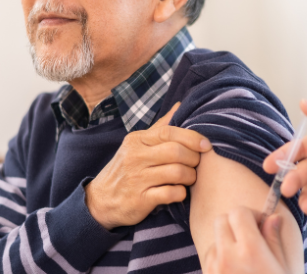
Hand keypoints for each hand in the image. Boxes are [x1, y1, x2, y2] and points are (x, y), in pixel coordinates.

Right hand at [85, 102, 211, 229]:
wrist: (100, 201)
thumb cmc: (126, 170)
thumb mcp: (137, 145)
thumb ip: (160, 127)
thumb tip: (180, 105)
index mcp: (137, 140)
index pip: (169, 132)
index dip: (192, 137)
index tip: (206, 145)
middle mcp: (135, 157)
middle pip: (176, 152)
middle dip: (193, 159)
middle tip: (196, 165)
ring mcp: (137, 179)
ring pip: (177, 173)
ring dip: (190, 177)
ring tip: (189, 179)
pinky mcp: (140, 200)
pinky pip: (170, 194)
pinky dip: (181, 193)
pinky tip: (179, 192)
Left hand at [203, 207, 288, 273]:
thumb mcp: (283, 267)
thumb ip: (274, 239)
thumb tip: (273, 217)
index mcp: (250, 251)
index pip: (239, 212)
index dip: (251, 214)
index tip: (259, 224)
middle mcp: (227, 258)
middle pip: (222, 219)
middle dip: (235, 222)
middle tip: (250, 235)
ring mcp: (214, 269)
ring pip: (215, 238)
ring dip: (227, 240)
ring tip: (243, 257)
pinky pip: (209, 256)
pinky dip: (220, 257)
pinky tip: (235, 269)